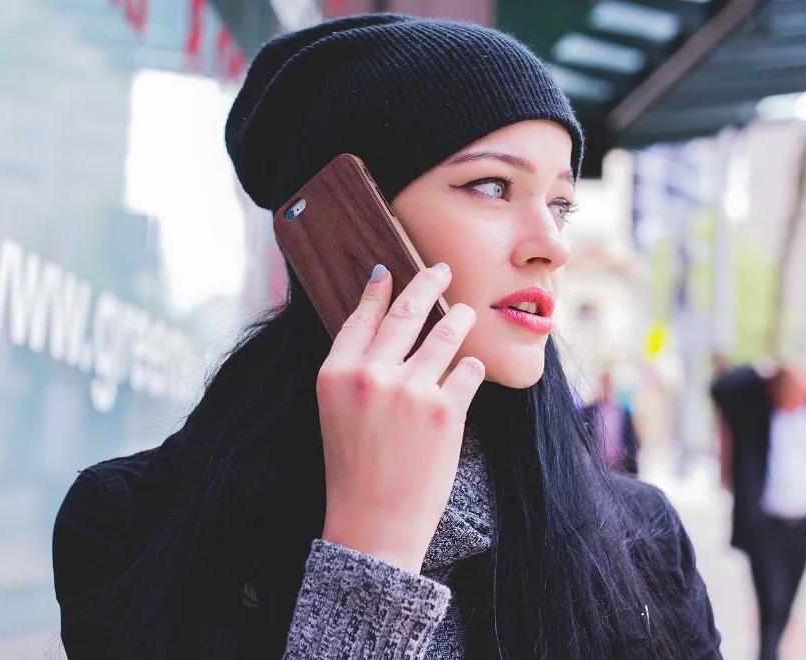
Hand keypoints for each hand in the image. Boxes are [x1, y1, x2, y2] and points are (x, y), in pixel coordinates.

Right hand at [316, 262, 484, 572]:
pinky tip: (468, 368)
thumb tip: (382, 319)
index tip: (391, 271)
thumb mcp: (335, 411)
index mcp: (336, 373)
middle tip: (440, 269)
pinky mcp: (445, 409)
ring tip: (465, 312)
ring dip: (458, 318)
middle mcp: (370, 375)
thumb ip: (355, 368)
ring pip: (445, 334)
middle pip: (407, 311)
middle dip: (427, 283)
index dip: (378, 289)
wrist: (373, 522)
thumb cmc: (354, 468)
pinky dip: (470, 367)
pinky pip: (467, 370)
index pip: (362, 316)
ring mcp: (410, 390)